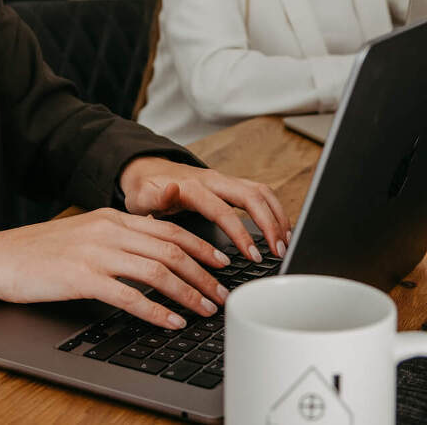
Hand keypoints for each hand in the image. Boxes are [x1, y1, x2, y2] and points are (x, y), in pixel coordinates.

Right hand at [0, 209, 230, 329]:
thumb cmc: (38, 252)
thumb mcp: (84, 235)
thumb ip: (118, 239)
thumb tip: (151, 254)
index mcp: (112, 217)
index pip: (169, 229)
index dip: (200, 246)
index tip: (221, 264)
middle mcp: (108, 230)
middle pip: (171, 249)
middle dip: (203, 274)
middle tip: (221, 294)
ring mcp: (96, 253)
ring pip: (157, 271)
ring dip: (187, 293)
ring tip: (204, 310)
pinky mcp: (81, 277)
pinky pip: (129, 295)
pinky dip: (156, 310)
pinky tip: (171, 321)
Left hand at [118, 157, 291, 263]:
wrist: (146, 171)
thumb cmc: (144, 190)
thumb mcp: (141, 197)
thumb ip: (156, 197)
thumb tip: (171, 190)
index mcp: (193, 186)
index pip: (224, 210)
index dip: (241, 233)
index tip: (252, 255)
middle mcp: (213, 180)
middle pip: (252, 196)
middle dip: (270, 224)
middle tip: (279, 251)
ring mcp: (224, 180)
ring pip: (261, 192)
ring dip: (277, 216)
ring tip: (286, 243)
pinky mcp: (230, 185)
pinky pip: (259, 193)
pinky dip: (274, 210)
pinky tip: (280, 230)